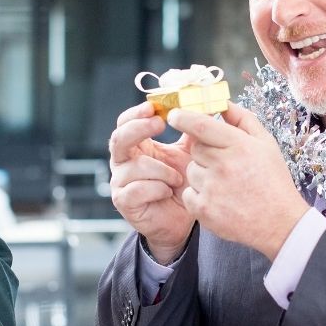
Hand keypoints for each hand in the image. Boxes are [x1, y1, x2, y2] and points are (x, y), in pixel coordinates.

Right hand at [108, 102, 194, 263]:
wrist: (181, 220)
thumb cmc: (180, 184)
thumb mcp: (188, 153)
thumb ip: (192, 130)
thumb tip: (207, 106)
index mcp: (136, 146)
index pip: (126, 122)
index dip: (136, 113)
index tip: (153, 107)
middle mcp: (123, 161)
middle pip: (118, 138)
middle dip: (139, 128)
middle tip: (159, 123)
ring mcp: (120, 182)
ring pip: (134, 166)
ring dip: (161, 170)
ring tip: (177, 179)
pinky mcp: (123, 201)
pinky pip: (137, 189)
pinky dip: (157, 188)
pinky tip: (168, 192)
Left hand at [167, 103, 308, 260]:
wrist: (280, 223)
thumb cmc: (273, 181)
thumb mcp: (266, 144)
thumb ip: (243, 119)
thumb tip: (222, 103)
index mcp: (239, 146)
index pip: (200, 125)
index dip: (183, 117)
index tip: (174, 115)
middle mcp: (223, 165)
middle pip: (195, 149)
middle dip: (205, 153)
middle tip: (225, 164)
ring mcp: (212, 189)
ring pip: (191, 171)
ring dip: (202, 175)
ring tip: (226, 185)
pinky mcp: (204, 210)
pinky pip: (188, 193)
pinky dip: (199, 196)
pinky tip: (219, 199)